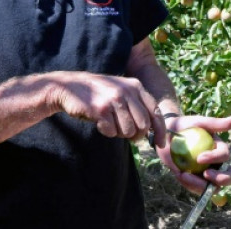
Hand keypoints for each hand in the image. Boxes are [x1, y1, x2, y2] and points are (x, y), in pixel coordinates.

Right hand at [46, 71, 164, 142]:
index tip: (161, 144)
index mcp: (135, 86)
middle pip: (143, 126)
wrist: (69, 87)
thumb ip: (138, 105)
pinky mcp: (101, 110)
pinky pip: (112, 132)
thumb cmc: (98, 93)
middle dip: (135, 134)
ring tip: (109, 122)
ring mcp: (114, 100)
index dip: (161, 131)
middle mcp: (127, 91)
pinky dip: (106, 131)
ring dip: (119, 133)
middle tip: (124, 132)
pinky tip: (99, 122)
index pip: (156, 112)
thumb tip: (153, 130)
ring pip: (128, 131)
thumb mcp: (121, 91)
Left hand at [156, 115, 230, 194]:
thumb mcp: (199, 123)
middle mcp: (218, 165)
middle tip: (207, 174)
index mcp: (221, 151)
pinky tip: (180, 175)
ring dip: (200, 184)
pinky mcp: (196, 182)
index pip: (225, 157)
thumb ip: (216, 123)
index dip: (215, 158)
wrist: (167, 135)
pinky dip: (189, 185)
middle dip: (222, 178)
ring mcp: (208, 175)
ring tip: (184, 175)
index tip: (200, 157)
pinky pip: (197, 189)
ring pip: (214, 188)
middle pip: (230, 177)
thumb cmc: (185, 126)